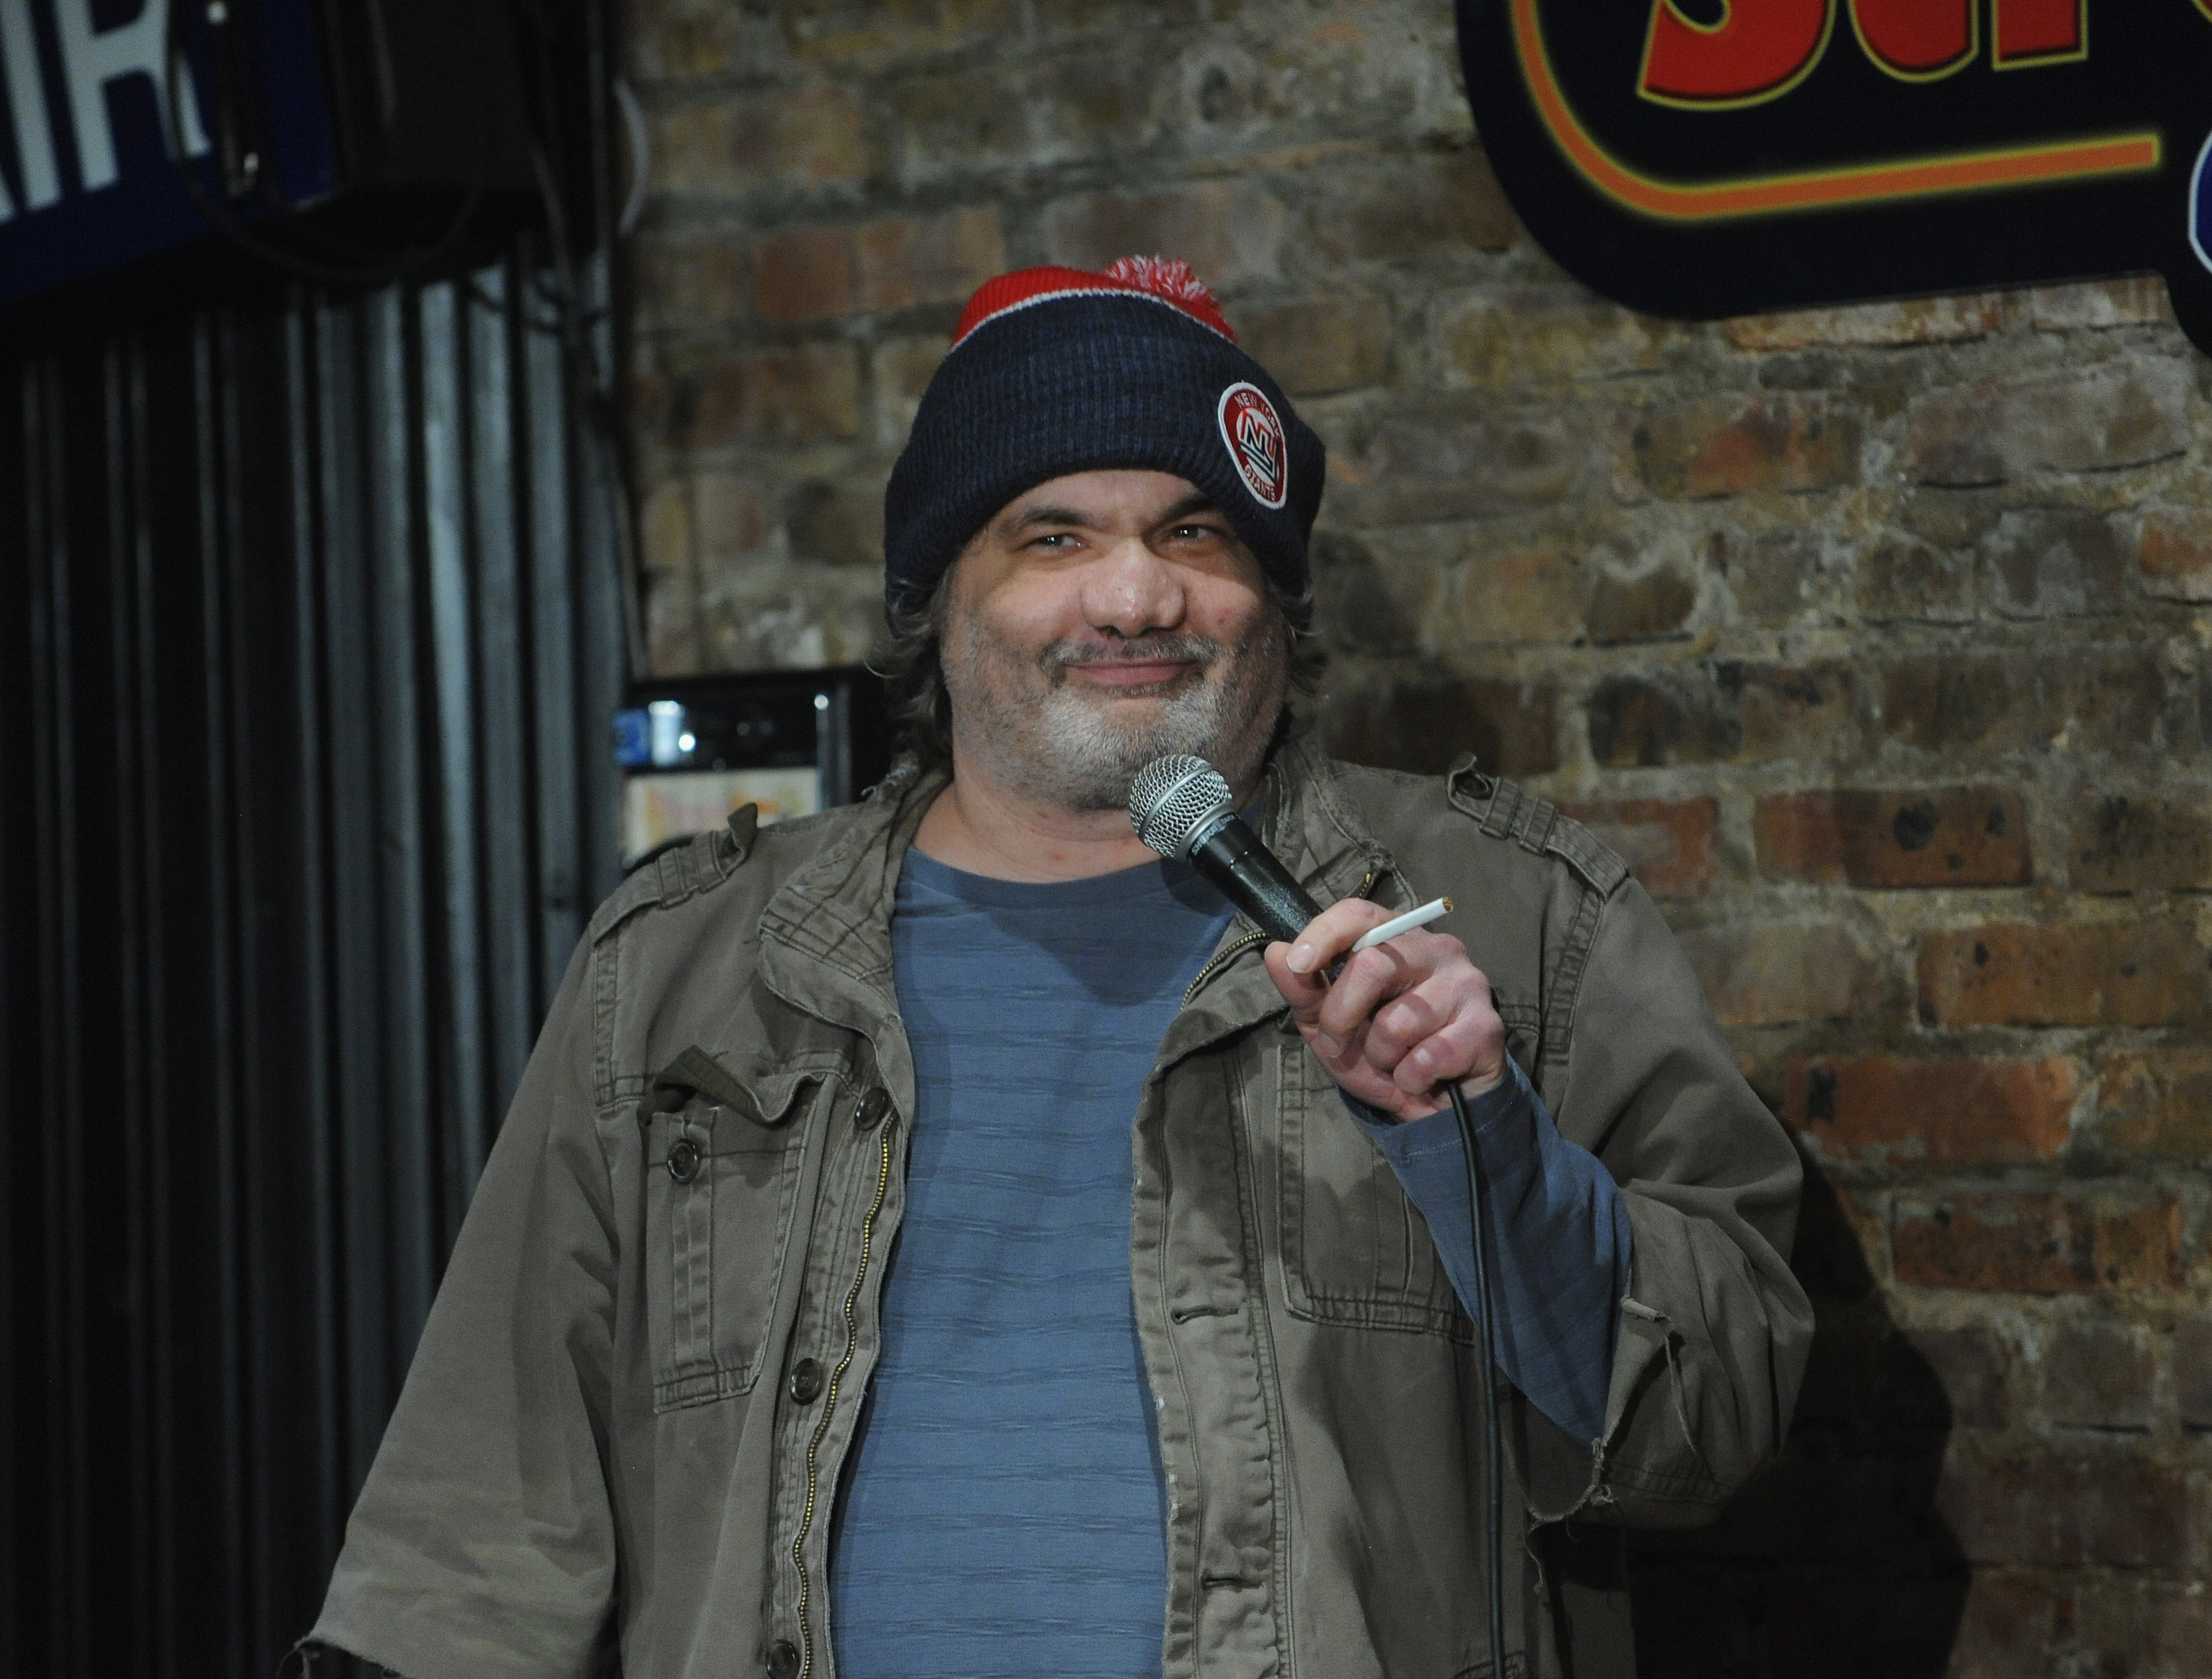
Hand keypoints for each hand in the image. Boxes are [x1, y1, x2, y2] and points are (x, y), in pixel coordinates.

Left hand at [1261, 899, 1506, 1122]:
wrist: (1433, 1103)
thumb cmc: (1381, 1050)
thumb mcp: (1328, 1024)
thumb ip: (1304, 990)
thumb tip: (1276, 953)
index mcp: (1396, 937)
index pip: (1360, 913)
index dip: (1324, 934)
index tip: (1298, 963)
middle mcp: (1436, 949)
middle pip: (1373, 965)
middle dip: (1341, 1016)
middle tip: (1338, 1042)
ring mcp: (1467, 985)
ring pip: (1397, 1022)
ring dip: (1380, 1056)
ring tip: (1394, 1059)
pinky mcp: (1486, 1027)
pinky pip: (1426, 1058)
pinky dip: (1409, 1078)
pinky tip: (1421, 1075)